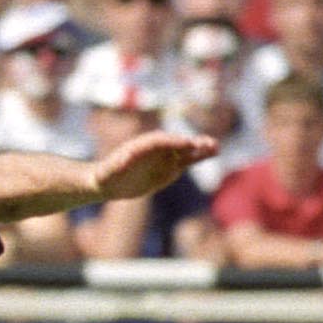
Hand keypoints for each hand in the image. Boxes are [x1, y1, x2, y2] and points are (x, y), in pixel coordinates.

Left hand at [95, 131, 216, 201]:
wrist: (112, 181)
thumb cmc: (107, 176)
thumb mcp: (107, 172)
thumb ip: (117, 165)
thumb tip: (124, 159)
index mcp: (141, 146)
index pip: (159, 141)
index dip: (173, 141)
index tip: (187, 143)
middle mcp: (155, 149)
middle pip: (175, 143)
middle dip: (189, 143)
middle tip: (206, 143)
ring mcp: (164, 157)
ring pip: (184, 151)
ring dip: (200, 148)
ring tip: (216, 146)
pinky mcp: (171, 166)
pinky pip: (187, 160)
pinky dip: (200, 156)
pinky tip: (214, 151)